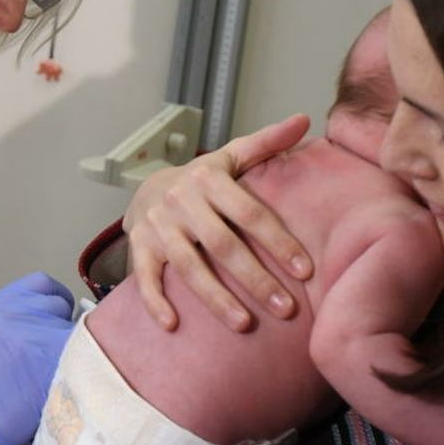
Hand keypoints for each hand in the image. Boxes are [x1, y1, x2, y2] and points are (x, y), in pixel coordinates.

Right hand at [124, 114, 313, 330]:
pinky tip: (174, 325)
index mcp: (209, 179)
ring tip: (245, 325)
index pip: (250, 213)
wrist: (145, 188)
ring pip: (188, 266)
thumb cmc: (200, 181)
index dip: (278, 242)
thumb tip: (303, 119)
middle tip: (286, 310)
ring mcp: (158, 227)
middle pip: (223, 245)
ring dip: (216, 299)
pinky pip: (146, 278)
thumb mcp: (230, 157)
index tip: (304, 271)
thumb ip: (266, 143)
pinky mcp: (139, 247)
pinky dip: (156, 302)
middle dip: (256, 279)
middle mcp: (182, 201)